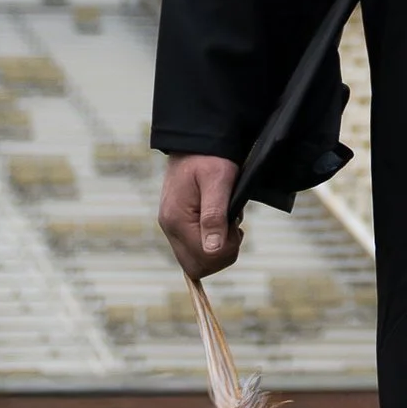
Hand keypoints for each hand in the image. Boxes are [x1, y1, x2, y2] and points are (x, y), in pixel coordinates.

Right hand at [158, 154, 243, 281]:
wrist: (197, 140)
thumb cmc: (210, 157)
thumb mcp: (218, 181)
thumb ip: (215, 215)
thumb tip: (213, 250)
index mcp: (177, 220)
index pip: (202, 260)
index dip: (226, 251)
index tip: (237, 229)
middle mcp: (169, 227)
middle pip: (196, 267)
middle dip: (221, 254)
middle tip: (234, 228)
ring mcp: (172, 227)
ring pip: (195, 260)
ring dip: (218, 249)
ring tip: (229, 222)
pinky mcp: (178, 223)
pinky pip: (194, 247)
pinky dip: (211, 242)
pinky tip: (222, 222)